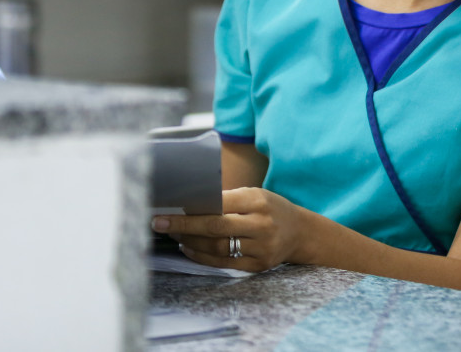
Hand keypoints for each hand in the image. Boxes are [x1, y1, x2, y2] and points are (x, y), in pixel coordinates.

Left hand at [152, 187, 308, 272]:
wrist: (300, 232)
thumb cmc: (270, 208)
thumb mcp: (254, 194)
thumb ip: (226, 199)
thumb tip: (189, 204)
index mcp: (258, 201)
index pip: (218, 204)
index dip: (191, 209)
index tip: (168, 210)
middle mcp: (261, 225)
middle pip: (215, 227)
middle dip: (184, 226)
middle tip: (159, 224)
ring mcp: (261, 248)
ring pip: (218, 248)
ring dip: (191, 242)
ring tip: (174, 235)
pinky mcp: (258, 266)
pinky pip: (225, 263)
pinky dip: (203, 257)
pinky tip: (189, 249)